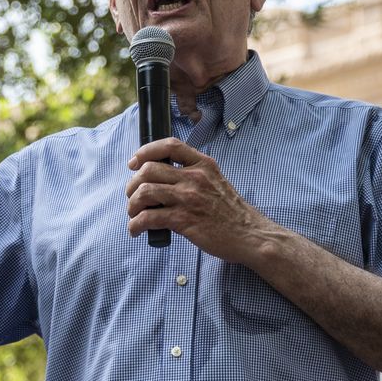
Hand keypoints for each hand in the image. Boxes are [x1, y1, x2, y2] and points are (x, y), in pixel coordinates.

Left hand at [125, 139, 281, 263]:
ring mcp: (189, 198)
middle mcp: (195, 177)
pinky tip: (136, 230)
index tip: (134, 163)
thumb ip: (193, 175)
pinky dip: (136, 225)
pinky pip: (149, 218)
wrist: (249, 234)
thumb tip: (162, 179)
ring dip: (132, 204)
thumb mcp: (216, 181)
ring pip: (145, 192)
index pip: (170, 145)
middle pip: (149, 170)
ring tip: (133, 214)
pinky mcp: (184, 220)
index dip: (145, 151)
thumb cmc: (231, 212)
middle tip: (132, 196)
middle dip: (133, 184)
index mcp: (203, 164)